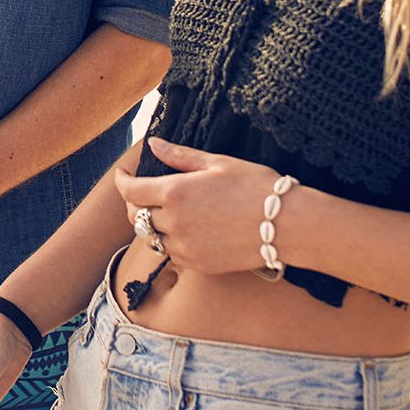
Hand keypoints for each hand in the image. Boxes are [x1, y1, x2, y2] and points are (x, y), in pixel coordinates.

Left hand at [112, 136, 282, 275]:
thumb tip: (153, 144)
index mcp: (175, 193)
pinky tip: (182, 230)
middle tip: (141, 191)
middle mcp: (175, 223)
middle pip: (136, 216)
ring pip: (152, 238)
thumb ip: (179, 156)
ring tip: (162, 211)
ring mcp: (186, 247)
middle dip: (133, 202)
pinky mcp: (200, 265)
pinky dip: (169, 242)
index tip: (122, 174)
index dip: (121, 181)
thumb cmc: (256, 185)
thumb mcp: (216, 162)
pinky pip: (171, 254)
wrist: (288, 224)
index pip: (130, 191)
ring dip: (151, 224)